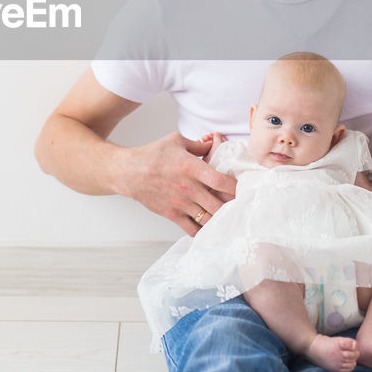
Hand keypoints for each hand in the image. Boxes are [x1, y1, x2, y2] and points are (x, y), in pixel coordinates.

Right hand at [123, 132, 237, 235]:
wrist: (128, 172)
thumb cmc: (152, 155)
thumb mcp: (176, 141)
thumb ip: (199, 145)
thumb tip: (215, 144)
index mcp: (192, 167)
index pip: (221, 181)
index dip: (236, 188)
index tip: (243, 189)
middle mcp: (188, 188)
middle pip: (219, 204)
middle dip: (232, 206)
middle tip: (239, 206)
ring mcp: (181, 203)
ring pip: (208, 219)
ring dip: (220, 219)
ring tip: (227, 217)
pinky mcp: (172, 214)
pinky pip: (192, 229)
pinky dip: (203, 231)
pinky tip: (209, 227)